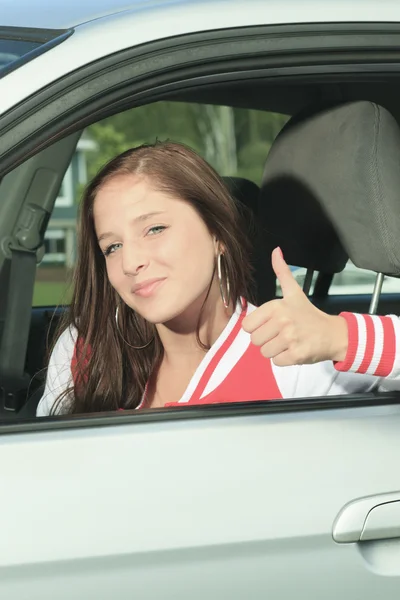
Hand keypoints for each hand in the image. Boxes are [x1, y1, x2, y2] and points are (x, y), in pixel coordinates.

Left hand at [242, 248, 348, 366]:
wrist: (333, 334)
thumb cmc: (309, 315)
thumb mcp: (294, 292)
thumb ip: (282, 272)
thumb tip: (276, 250)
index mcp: (277, 306)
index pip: (248, 326)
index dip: (258, 327)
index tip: (271, 324)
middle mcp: (283, 321)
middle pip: (255, 340)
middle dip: (267, 340)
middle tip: (281, 334)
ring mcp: (290, 339)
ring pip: (264, 352)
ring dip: (275, 351)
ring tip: (288, 342)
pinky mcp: (296, 355)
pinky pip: (276, 362)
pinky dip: (284, 359)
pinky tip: (294, 350)